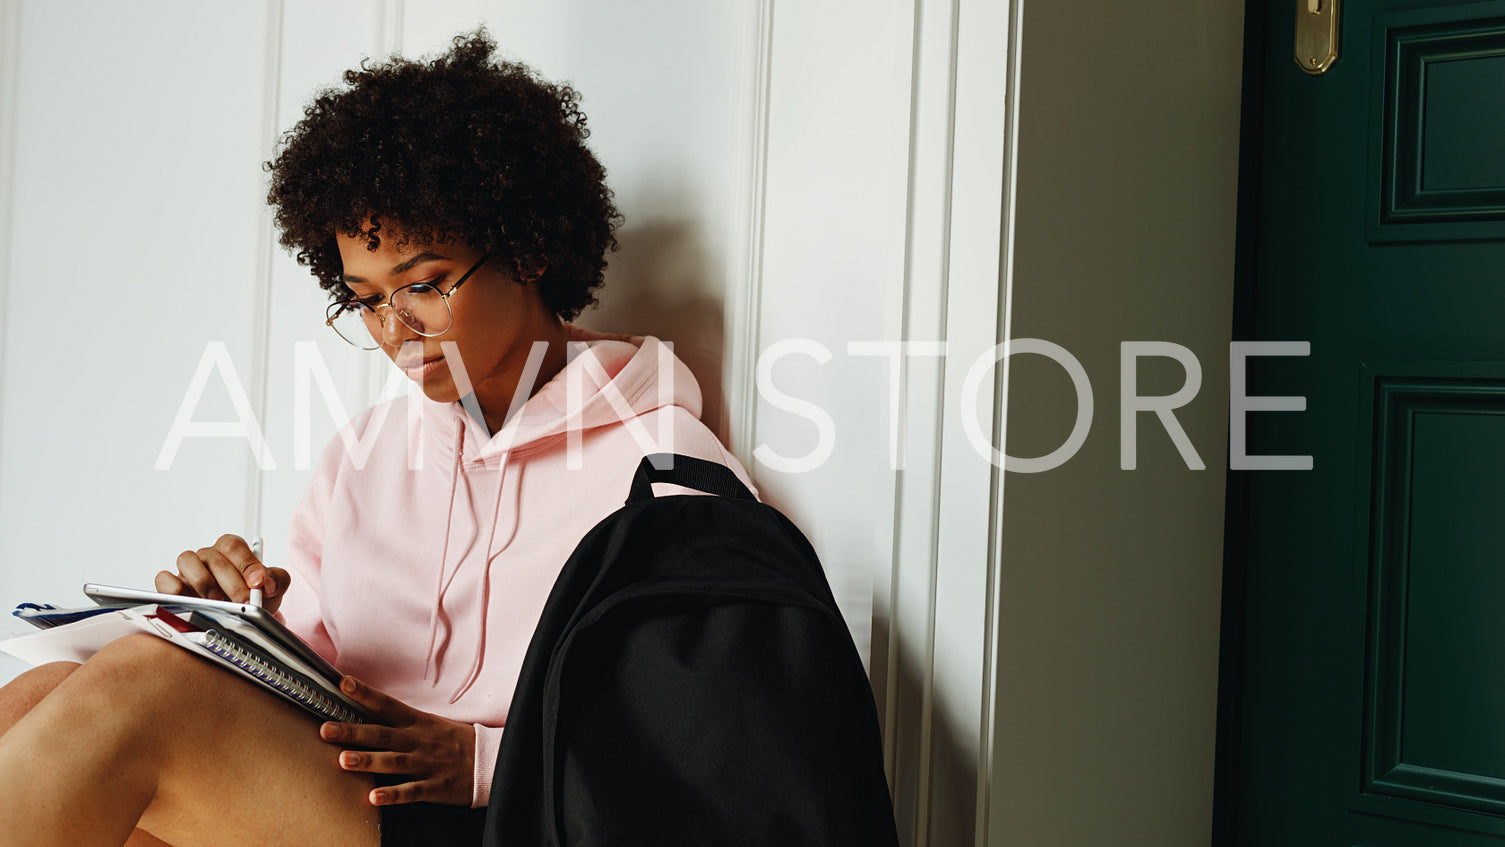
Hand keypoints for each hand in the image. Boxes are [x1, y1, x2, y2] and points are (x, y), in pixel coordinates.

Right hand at [155, 534, 289, 613]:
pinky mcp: (171, 585)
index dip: (246, 563)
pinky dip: (175, 588)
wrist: (241, 618)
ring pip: (186, 560)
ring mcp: (188, 570)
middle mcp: (207, 556)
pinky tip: (192, 603)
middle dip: (233, 583)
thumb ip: (276, 580)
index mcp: (230, 550)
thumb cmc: (253, 597)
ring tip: (220, 603)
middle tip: (246, 602)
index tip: (259, 582)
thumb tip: (266, 582)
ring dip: (204, 582)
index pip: (233, 545)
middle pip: (214, 558)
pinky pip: (165, 579)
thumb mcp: (272, 588)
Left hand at [320, 676, 476, 806]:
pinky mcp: (435, 786)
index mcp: (419, 722)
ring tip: (343, 760)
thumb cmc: (456, 741)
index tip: (344, 683)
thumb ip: (401, 722)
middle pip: (383, 734)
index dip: (366, 694)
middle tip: (326, 729)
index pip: (388, 705)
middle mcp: (420, 741)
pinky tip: (374, 797)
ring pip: (394, 762)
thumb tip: (368, 713)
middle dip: (353, 731)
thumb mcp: (432, 723)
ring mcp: (427, 764)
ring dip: (368, 760)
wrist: (490, 761)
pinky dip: (393, 794)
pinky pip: (411, 791)